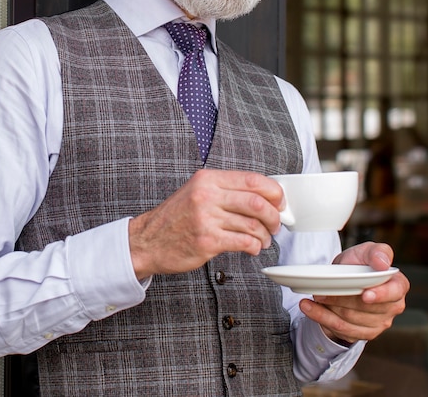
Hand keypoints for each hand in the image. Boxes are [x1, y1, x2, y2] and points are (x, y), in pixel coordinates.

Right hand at [129, 169, 284, 279]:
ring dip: (265, 235)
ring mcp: (206, 218)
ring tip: (263, 239)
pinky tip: (252, 247)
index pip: (252, 180)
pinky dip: (255, 246)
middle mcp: (207, 195)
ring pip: (253, 224)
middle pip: (257, 202)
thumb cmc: (175, 218)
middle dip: (274, 216)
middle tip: (276, 224)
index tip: (280, 201)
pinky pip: (244, 242)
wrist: (148, 240)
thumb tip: (263, 197)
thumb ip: (226, 190)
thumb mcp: (197, 192)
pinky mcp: (207, 241)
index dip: (273, 191)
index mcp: (207, 179)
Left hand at [299, 242, 408, 344]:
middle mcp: (392, 307)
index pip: (393, 293)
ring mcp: (379, 323)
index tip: (365, 295)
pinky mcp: (363, 333)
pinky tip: (309, 308)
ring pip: (351, 319)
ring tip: (313, 296)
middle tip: (322, 290)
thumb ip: (378, 252)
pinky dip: (321, 317)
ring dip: (328, 308)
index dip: (380, 295)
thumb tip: (382, 263)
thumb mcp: (367, 250)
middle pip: (365, 308)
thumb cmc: (359, 263)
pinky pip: (341, 329)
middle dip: (342, 299)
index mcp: (398, 286)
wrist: (345, 276)